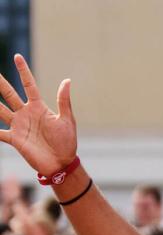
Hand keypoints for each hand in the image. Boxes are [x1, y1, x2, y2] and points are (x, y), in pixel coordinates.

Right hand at [0, 54, 76, 176]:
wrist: (62, 163)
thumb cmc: (67, 142)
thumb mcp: (67, 120)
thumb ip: (63, 101)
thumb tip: (67, 81)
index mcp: (39, 107)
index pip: (28, 85)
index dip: (23, 71)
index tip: (17, 57)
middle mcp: (26, 114)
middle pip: (8, 94)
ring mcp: (18, 126)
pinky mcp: (14, 139)